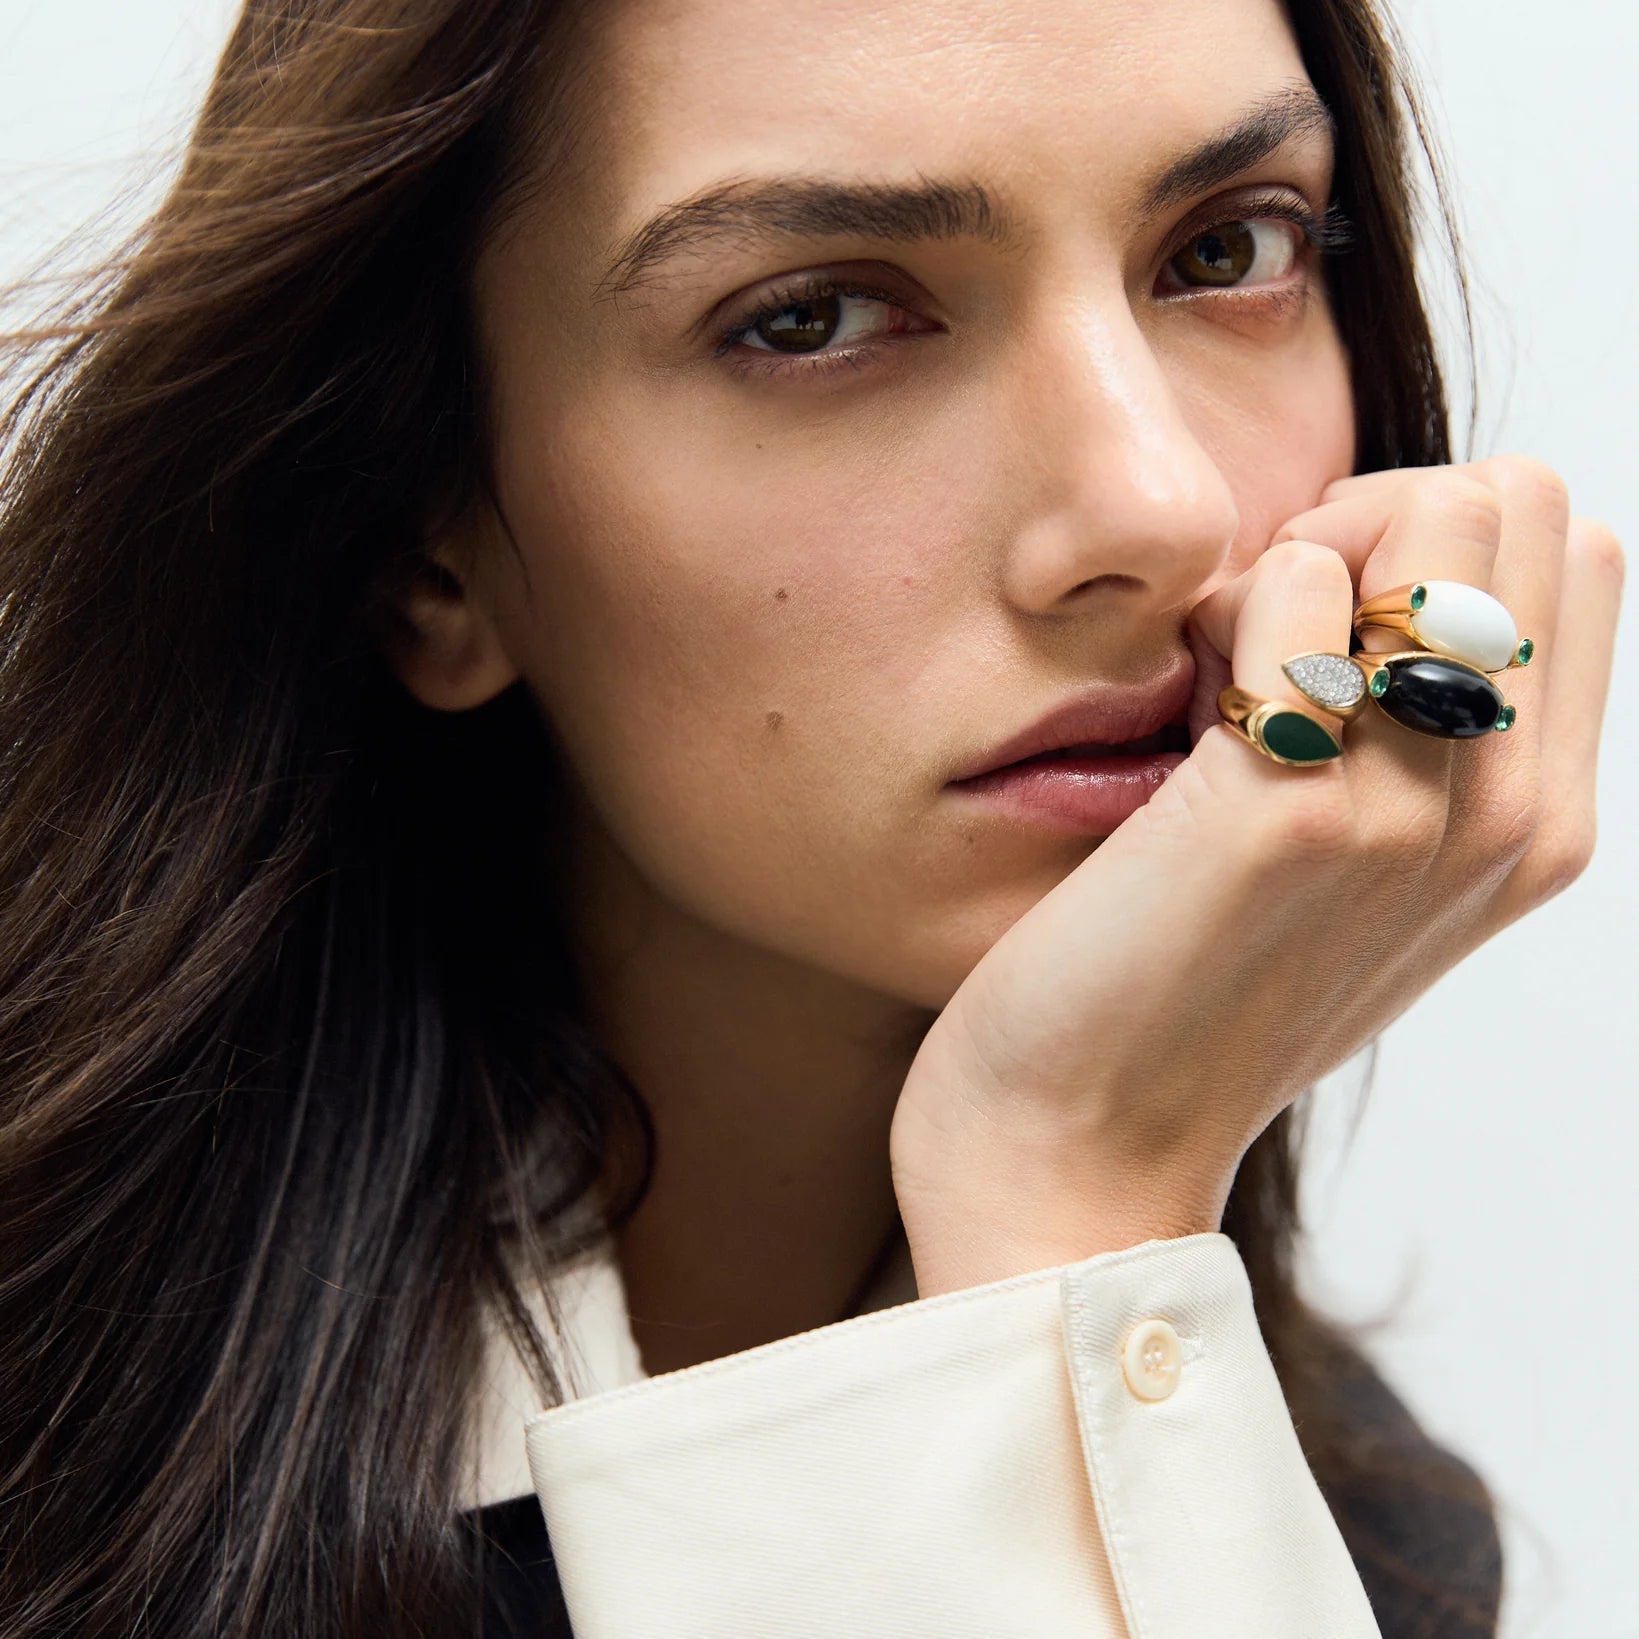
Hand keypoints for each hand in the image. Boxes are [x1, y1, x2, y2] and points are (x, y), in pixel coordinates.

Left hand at [890, 456, 1624, 1297]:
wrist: (1081, 1148)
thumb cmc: (1185, 988)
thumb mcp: (1353, 870)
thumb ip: (1416, 741)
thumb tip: (1376, 565)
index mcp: (1538, 818)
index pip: (1568, 547)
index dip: (1429, 540)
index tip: (1324, 633)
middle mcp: (1510, 813)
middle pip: (1513, 499)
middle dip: (1374, 521)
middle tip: (1267, 638)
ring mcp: (1415, 814)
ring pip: (1434, 509)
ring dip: (1298, 554)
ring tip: (1227, 676)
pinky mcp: (1290, 816)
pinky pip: (1292, 581)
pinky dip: (1220, 606)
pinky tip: (1177, 705)